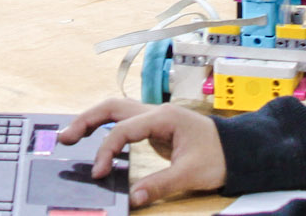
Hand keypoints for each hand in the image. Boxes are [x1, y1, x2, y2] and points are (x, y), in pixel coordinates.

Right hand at [56, 99, 224, 208]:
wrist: (240, 150)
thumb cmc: (220, 156)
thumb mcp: (191, 173)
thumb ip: (160, 184)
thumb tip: (133, 198)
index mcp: (163, 117)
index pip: (123, 129)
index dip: (106, 150)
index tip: (97, 172)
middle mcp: (156, 112)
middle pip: (112, 107)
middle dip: (86, 120)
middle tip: (65, 137)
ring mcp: (155, 118)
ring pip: (117, 110)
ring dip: (93, 120)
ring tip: (72, 135)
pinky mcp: (156, 128)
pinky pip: (124, 123)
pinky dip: (107, 128)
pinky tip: (97, 140)